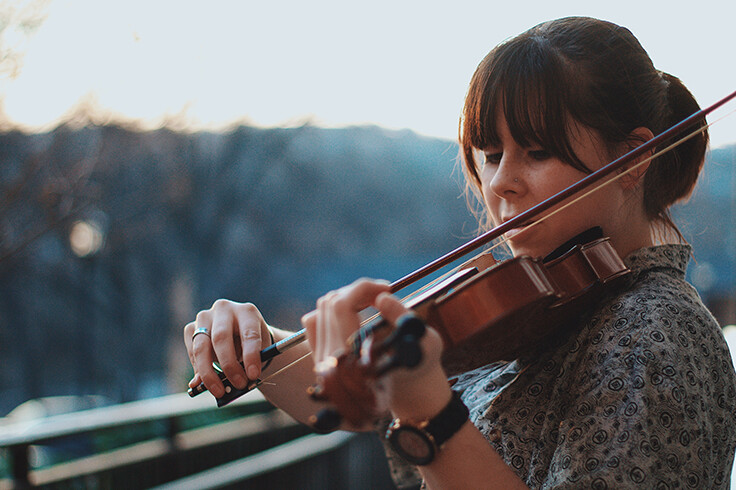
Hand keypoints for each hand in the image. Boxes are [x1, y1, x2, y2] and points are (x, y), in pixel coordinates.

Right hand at [184, 299, 271, 397]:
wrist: (239, 335)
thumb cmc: (251, 345)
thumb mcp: (257, 351)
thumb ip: (246, 365)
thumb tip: (225, 385)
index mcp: (247, 312)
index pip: (249, 333)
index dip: (251, 356)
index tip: (254, 375)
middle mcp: (224, 309)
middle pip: (221, 338)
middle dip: (229, 365)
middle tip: (238, 384)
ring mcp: (205, 317)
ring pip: (201, 346)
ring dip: (208, 372)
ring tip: (219, 391)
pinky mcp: (191, 327)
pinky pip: (191, 351)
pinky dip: (198, 369)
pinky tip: (204, 382)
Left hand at [301, 279, 448, 418]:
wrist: (400, 400)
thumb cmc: (415, 373)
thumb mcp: (421, 346)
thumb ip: (401, 318)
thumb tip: (382, 297)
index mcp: (350, 358)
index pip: (342, 305)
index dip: (364, 288)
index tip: (387, 288)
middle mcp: (329, 358)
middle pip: (331, 303)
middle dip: (358, 291)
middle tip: (381, 294)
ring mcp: (320, 358)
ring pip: (322, 309)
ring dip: (347, 297)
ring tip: (369, 301)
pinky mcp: (319, 357)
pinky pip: (314, 322)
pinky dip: (331, 310)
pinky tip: (351, 312)